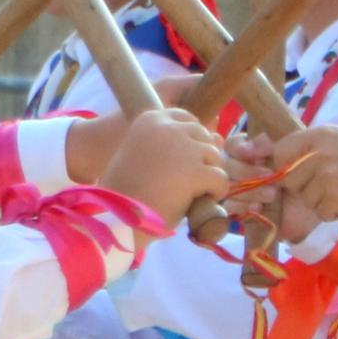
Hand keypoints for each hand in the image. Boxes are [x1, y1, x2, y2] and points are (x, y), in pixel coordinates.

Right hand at [92, 104, 230, 226]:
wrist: (117, 219)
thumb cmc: (126, 191)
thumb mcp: (144, 155)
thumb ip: (174, 143)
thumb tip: (218, 137)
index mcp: (150, 119)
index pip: (186, 119)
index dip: (189, 143)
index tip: (179, 164)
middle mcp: (167, 127)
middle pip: (203, 136)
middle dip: (200, 159)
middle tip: (184, 183)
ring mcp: (184, 148)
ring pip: (215, 157)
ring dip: (207, 175)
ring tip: (188, 193)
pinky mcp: (196, 172)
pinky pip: (221, 179)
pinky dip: (215, 193)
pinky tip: (198, 202)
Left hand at [233, 123, 337, 233]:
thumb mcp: (337, 138)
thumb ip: (304, 146)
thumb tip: (267, 152)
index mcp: (318, 136)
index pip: (279, 152)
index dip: (279, 166)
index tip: (284, 173)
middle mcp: (318, 155)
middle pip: (289, 179)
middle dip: (302, 185)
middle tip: (327, 181)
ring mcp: (326, 179)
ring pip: (305, 198)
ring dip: (319, 199)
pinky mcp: (336, 200)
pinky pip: (320, 212)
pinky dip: (331, 211)